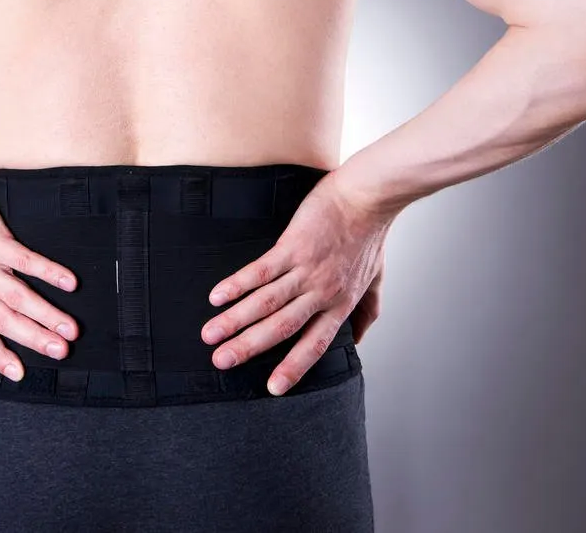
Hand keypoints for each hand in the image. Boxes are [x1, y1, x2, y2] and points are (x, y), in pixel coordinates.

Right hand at [200, 174, 401, 394]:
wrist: (366, 197)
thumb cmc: (370, 234)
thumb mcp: (376, 279)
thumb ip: (368, 311)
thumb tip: (359, 340)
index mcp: (340, 304)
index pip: (315, 344)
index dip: (293, 367)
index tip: (273, 389)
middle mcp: (322, 293)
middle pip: (281, 328)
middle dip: (248, 348)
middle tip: (220, 362)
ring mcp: (305, 270)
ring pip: (265, 303)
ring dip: (235, 321)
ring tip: (210, 335)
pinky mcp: (292, 246)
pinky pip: (260, 271)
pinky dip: (237, 284)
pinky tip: (217, 296)